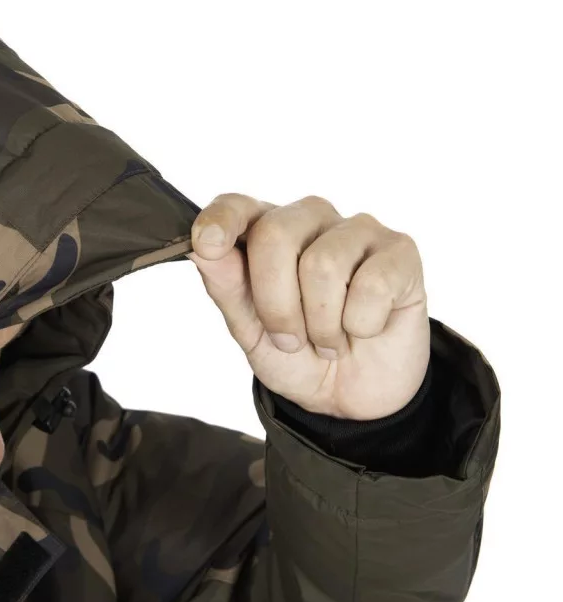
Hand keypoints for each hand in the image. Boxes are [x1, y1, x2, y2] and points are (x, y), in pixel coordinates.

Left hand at [187, 194, 430, 420]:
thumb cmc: (296, 354)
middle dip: (275, 303)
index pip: (236, 205)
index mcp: (265, 231)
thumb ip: (227, 288)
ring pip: (322, 264)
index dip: (220, 220)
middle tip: (289, 339)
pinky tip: (365, 329)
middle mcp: (310, 219)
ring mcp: (357, 230)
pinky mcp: (400, 252)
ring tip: (328, 340)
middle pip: (275, 235)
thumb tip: (200, 249)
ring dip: (321, 323)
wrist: (351, 396)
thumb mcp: (250, 332)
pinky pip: (372, 284)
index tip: (206, 244)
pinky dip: (361, 323)